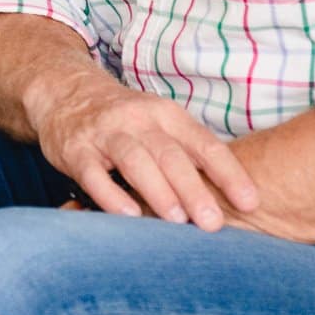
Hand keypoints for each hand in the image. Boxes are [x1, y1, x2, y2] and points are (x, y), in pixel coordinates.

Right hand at [29, 70, 258, 230]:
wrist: (64, 91)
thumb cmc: (124, 120)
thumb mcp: (159, 124)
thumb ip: (189, 155)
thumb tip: (233, 199)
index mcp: (166, 114)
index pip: (203, 144)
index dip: (228, 172)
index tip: (250, 202)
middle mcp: (137, 120)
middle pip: (170, 154)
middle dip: (194, 189)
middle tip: (213, 223)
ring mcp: (104, 133)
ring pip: (135, 160)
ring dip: (157, 190)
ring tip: (176, 221)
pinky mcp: (75, 149)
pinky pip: (93, 174)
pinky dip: (111, 195)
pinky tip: (128, 216)